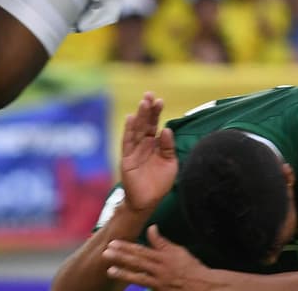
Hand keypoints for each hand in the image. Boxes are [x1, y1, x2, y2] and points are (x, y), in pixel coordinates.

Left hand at [105, 226, 212, 290]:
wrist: (200, 285)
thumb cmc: (189, 266)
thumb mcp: (178, 250)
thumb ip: (162, 242)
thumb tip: (152, 227)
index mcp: (163, 256)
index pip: (141, 250)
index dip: (126, 247)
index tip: (114, 243)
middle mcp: (158, 269)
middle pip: (137, 262)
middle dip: (120, 257)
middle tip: (106, 252)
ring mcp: (157, 282)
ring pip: (137, 277)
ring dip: (122, 273)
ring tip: (109, 270)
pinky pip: (144, 287)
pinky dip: (134, 285)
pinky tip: (124, 284)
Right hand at [120, 93, 177, 214]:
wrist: (148, 202)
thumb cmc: (160, 182)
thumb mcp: (170, 162)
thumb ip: (168, 146)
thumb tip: (166, 129)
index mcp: (155, 144)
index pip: (155, 124)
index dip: (156, 112)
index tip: (159, 100)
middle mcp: (144, 144)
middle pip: (145, 123)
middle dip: (147, 109)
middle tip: (149, 95)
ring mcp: (134, 151)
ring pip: (137, 130)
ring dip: (139, 116)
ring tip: (143, 103)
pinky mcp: (127, 160)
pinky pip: (127, 143)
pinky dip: (128, 131)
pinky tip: (130, 119)